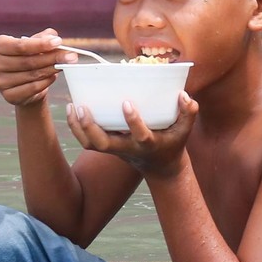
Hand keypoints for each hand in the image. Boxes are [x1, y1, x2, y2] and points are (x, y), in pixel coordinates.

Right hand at [0, 28, 77, 106]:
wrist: (25, 83)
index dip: (40, 44)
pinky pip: (31, 88)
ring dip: (51, 69)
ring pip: (31, 75)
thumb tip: (53, 38)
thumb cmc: (30, 58)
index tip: (59, 42)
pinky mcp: (8, 96)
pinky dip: (46, 82)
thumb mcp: (36, 43)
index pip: (20, 46)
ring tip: (65, 65)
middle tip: (71, 56)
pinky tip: (53, 76)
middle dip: (52, 58)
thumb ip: (44, 37)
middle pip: (27, 61)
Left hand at [65, 91, 197, 176]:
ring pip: (90, 145)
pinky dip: (76, 128)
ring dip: (78, 127)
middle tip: (83, 107)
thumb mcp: (184, 131)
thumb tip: (183, 95)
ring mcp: (115, 149)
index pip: (140, 136)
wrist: (160, 166)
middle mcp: (127, 148)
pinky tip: (72, 109)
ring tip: (73, 106)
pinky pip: (86, 142)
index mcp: (148, 144)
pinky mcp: (107, 147)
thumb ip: (188, 113)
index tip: (126, 102)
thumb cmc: (172, 142)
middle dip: (91, 128)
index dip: (133, 121)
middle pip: (103, 145)